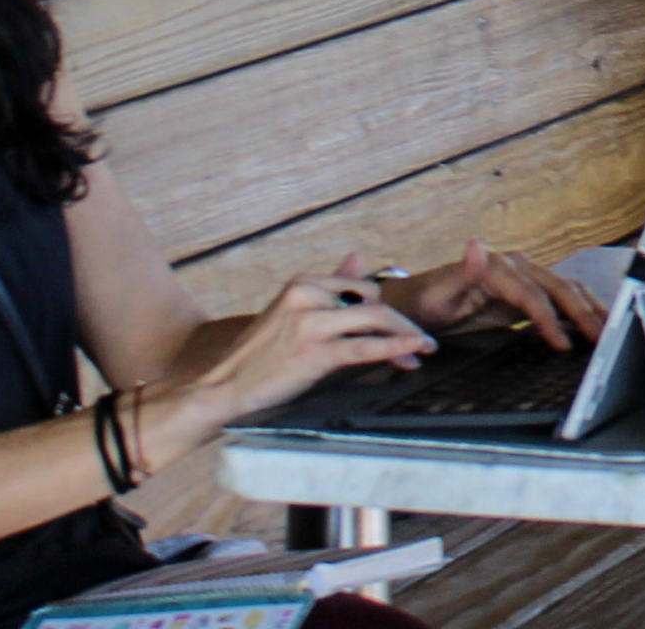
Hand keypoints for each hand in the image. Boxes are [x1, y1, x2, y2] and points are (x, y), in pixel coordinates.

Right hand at [175, 268, 437, 427]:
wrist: (221, 389)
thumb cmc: (259, 357)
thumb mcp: (292, 313)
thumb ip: (329, 286)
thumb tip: (359, 255)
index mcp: (304, 283)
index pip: (362, 287)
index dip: (386, 306)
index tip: (403, 322)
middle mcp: (308, 295)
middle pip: (373, 301)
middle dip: (401, 321)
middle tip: (420, 338)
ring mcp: (311, 322)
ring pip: (375, 320)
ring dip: (405, 334)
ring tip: (424, 347)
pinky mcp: (314, 351)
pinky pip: (365, 346)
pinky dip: (395, 347)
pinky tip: (414, 351)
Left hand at [383, 240, 605, 349]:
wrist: (418, 300)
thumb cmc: (427, 300)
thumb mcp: (439, 290)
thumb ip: (464, 270)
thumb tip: (477, 245)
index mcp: (499, 267)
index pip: (533, 296)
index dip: (550, 320)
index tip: (564, 345)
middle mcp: (517, 266)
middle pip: (559, 288)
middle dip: (584, 312)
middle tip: (603, 337)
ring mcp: (524, 275)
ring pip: (566, 289)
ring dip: (588, 308)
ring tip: (608, 329)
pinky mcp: (526, 289)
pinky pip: (558, 296)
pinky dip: (578, 308)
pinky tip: (591, 322)